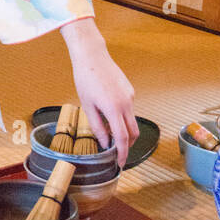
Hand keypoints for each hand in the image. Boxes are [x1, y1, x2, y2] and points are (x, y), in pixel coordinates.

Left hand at [60, 19, 137, 167]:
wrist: (92, 56)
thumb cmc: (85, 79)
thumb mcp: (87, 106)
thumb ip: (97, 126)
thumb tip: (106, 143)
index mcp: (114, 109)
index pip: (123, 138)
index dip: (123, 153)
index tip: (121, 164)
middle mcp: (127, 103)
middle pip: (133, 133)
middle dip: (128, 145)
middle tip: (116, 152)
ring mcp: (131, 96)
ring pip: (132, 121)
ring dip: (124, 130)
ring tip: (108, 131)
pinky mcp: (130, 90)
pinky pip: (129, 109)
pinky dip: (122, 116)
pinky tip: (109, 112)